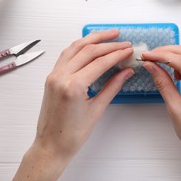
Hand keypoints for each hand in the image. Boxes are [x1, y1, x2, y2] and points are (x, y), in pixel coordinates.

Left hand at [8, 29, 134, 180]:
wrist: (51, 146)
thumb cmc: (71, 135)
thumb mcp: (97, 110)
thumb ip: (112, 87)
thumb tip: (126, 72)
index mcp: (73, 86)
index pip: (100, 62)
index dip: (117, 54)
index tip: (128, 50)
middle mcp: (61, 77)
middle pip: (88, 50)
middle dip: (108, 44)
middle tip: (123, 42)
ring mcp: (54, 75)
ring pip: (75, 48)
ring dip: (93, 39)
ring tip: (108, 35)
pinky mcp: (51, 77)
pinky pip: (66, 55)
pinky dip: (79, 47)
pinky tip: (90, 45)